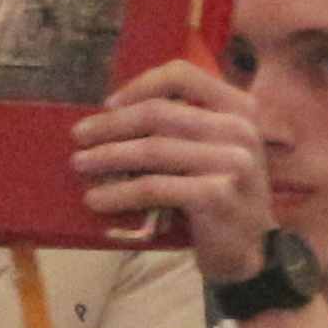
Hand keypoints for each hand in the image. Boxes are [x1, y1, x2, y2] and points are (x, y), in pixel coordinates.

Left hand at [72, 61, 274, 286]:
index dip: (139, 85)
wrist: (248, 252)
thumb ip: (180, 129)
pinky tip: (97, 200)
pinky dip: (119, 193)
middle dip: (111, 125)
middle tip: (79, 137)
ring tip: (80, 165)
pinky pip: (154, 188)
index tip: (108, 105)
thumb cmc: (219, 197)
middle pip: (159, 114)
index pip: (182, 75)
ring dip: (108, 157)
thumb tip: (109, 118)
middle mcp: (240, 129)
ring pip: (152, 151)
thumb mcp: (212, 152)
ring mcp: (232, 162)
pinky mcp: (217, 195)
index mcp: (239, 108)